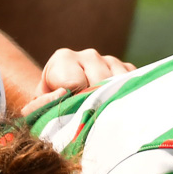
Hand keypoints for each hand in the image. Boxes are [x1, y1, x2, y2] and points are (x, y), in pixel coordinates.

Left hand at [21, 47, 135, 114]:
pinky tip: (114, 105)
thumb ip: (42, 104)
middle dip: (94, 104)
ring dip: (112, 102)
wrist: (65, 100)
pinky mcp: (128, 70)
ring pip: (119, 83)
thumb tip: (62, 94)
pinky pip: (133, 83)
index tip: (70, 113)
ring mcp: (110, 60)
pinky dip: (127, 96)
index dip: (73, 103)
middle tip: (88, 118)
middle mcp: (88, 55)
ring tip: (101, 113)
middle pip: (99, 83)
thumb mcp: (39, 108)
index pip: (75, 83)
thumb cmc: (51, 107)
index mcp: (63, 58)